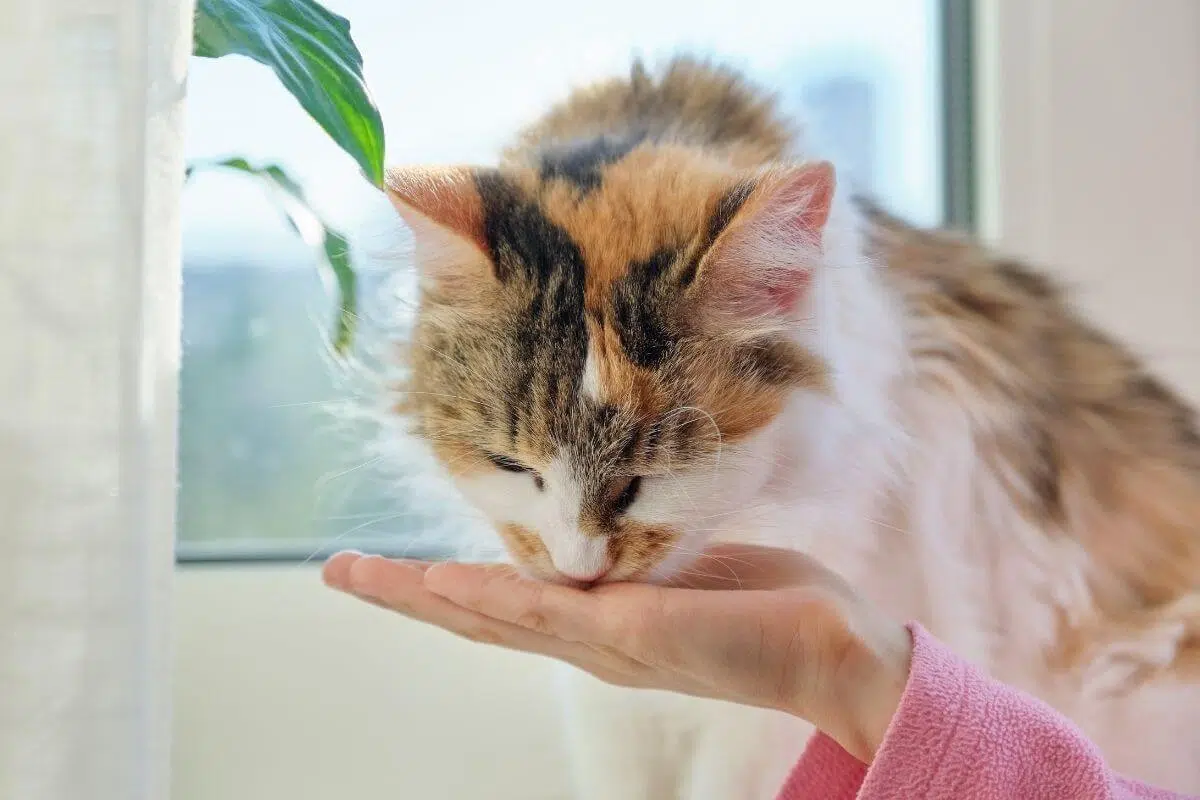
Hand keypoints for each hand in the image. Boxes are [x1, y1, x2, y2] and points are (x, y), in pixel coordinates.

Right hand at [322, 544, 911, 762]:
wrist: (831, 644)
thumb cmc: (763, 603)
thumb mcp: (681, 567)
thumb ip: (633, 554)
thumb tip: (602, 522)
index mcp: (595, 621)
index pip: (502, 602)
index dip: (440, 587)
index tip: (388, 565)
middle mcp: (587, 640)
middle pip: (477, 617)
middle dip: (403, 596)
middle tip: (336, 573)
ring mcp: (606, 641)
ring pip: (495, 617)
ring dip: (424, 597)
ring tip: (362, 577)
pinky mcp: (636, 632)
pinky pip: (550, 612)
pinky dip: (490, 598)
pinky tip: (442, 584)